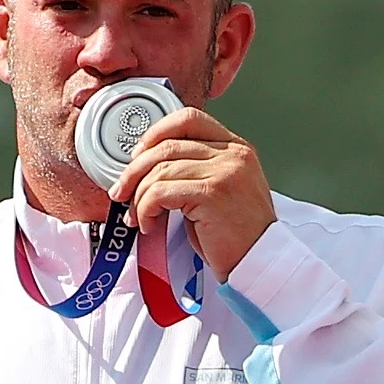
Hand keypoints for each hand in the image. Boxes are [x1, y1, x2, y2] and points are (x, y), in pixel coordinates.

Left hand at [114, 107, 277, 278]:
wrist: (261, 263)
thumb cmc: (238, 235)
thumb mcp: (220, 190)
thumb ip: (195, 169)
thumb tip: (147, 166)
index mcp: (236, 149)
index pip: (189, 119)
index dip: (155, 133)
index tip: (137, 156)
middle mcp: (233, 155)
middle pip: (167, 145)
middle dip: (134, 171)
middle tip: (122, 192)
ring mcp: (225, 172)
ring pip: (160, 170)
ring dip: (138, 195)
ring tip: (137, 215)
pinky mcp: (212, 194)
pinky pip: (161, 192)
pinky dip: (146, 208)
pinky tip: (149, 224)